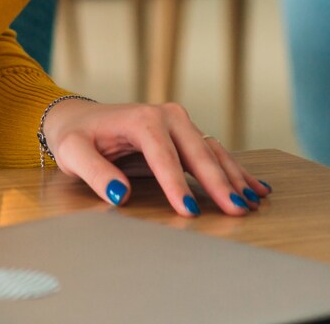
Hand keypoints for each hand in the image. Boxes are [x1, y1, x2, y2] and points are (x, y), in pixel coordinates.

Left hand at [41, 98, 270, 216]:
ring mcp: (180, 123)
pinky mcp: (185, 134)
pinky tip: (255, 186)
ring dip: (233, 177)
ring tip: (253, 202)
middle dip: (219, 183)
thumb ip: (95, 173)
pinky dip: (234, 170)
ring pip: (213, 152)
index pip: (164, 157)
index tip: (189, 212)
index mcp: (142, 119)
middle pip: (198, 152)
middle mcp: (167, 116)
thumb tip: (119, 194)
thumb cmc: (76, 136)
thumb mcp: (74, 153)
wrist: (78, 117)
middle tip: (237, 210)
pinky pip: (214, 153)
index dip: (177, 186)